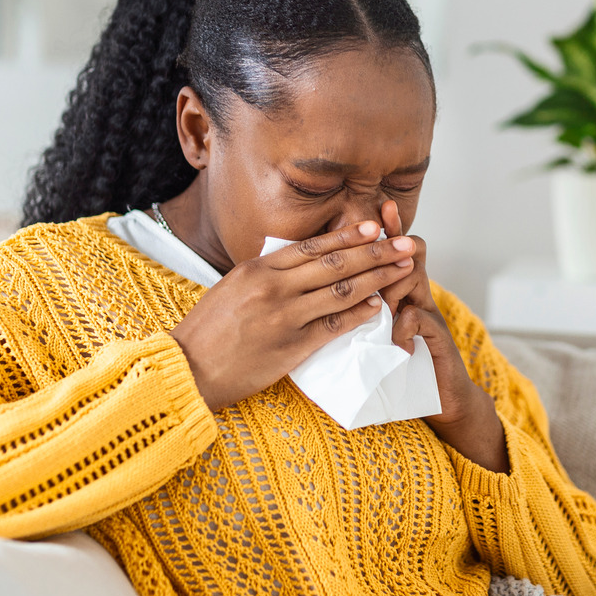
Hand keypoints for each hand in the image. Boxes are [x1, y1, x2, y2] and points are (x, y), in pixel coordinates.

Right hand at [170, 221, 417, 410]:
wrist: (190, 368)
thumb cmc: (209, 330)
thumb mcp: (233, 287)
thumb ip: (267, 274)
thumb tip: (300, 261)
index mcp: (258, 268)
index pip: (312, 246)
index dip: (347, 235)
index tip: (375, 226)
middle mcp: (274, 287)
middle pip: (335, 263)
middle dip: (376, 251)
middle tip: (405, 243)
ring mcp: (284, 316)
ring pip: (341, 291)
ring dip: (377, 279)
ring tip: (402, 271)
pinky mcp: (292, 346)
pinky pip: (334, 326)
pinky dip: (359, 314)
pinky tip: (378, 307)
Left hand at [379, 201, 508, 472]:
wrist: (440, 398)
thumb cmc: (399, 365)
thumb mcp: (375, 333)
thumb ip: (359, 311)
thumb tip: (321, 296)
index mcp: (398, 292)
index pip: (390, 252)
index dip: (385, 230)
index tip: (376, 209)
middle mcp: (416, 296)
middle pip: (407, 255)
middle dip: (392, 243)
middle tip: (381, 231)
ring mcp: (428, 314)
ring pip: (413, 281)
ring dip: (395, 289)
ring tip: (386, 306)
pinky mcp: (437, 337)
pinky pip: (419, 319)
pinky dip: (404, 328)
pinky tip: (397, 342)